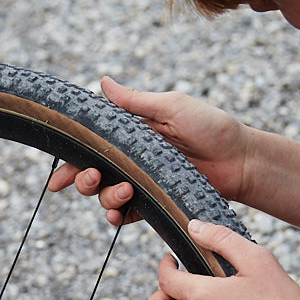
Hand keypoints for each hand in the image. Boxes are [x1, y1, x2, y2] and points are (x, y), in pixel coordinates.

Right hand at [46, 78, 255, 223]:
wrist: (242, 161)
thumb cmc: (212, 127)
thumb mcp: (173, 107)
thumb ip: (136, 101)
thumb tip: (101, 82)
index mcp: (131, 133)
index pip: (91, 145)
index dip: (71, 158)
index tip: (58, 174)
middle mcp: (132, 159)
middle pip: (90, 173)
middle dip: (82, 179)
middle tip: (94, 177)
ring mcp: (142, 182)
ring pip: (106, 195)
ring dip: (106, 196)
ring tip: (126, 191)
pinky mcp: (155, 203)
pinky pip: (128, 214)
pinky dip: (118, 216)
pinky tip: (119, 216)